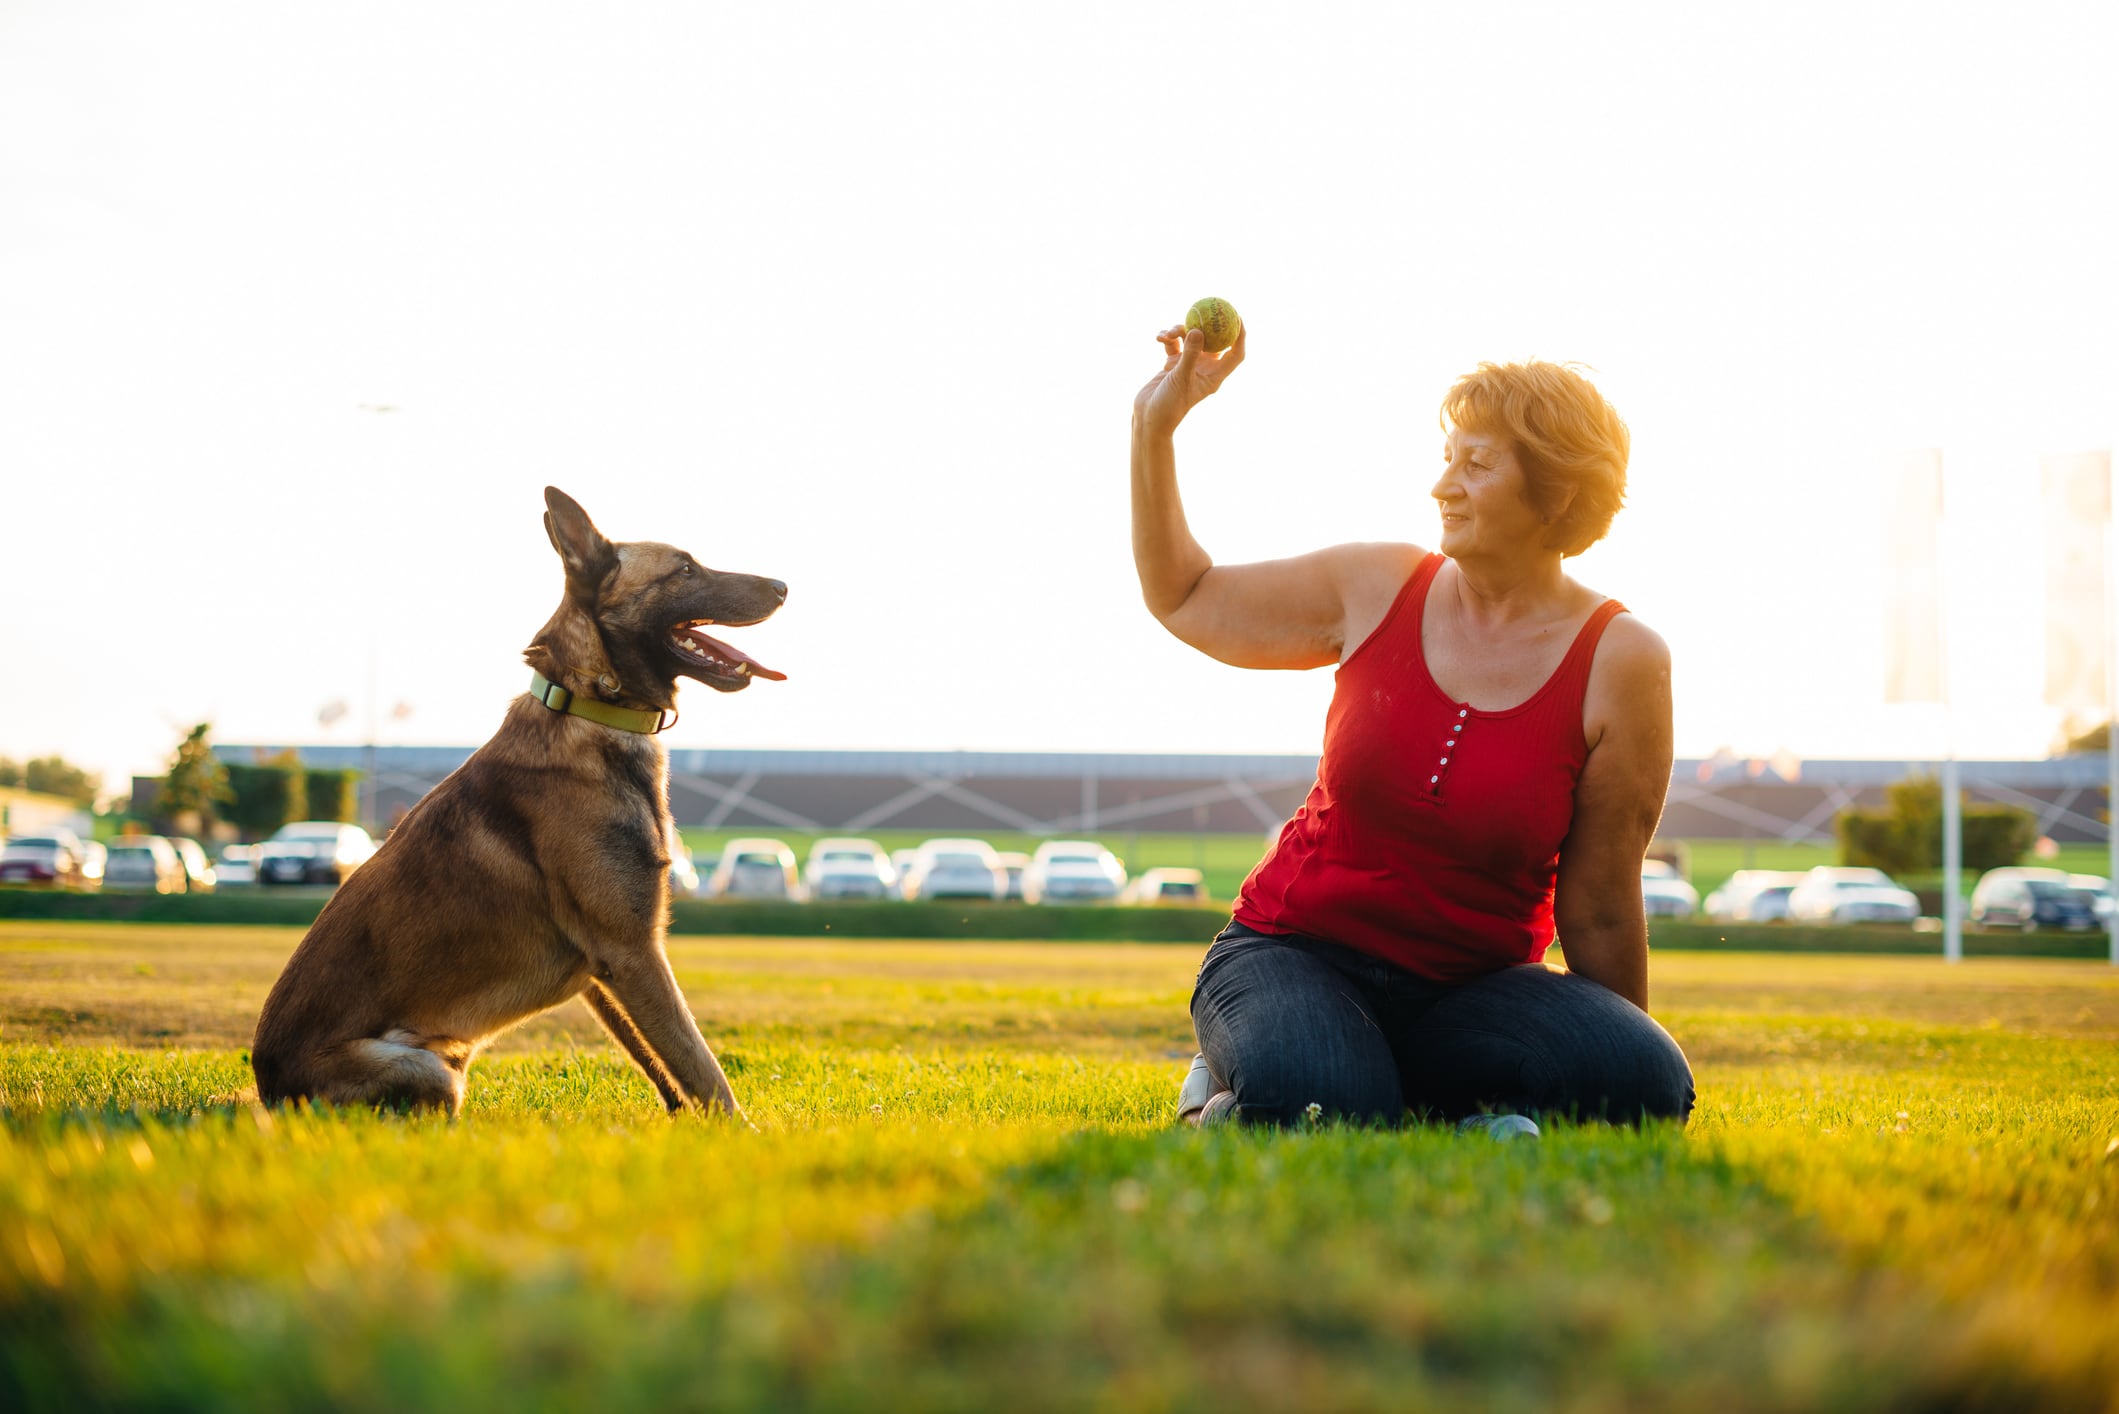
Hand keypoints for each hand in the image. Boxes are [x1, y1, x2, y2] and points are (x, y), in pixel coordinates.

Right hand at [1132, 321, 1245, 439]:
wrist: (1149, 418)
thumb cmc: (1169, 405)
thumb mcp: (1180, 378)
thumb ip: (1190, 354)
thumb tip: (1197, 330)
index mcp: (1214, 376)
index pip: (1235, 354)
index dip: (1240, 336)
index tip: (1237, 317)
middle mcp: (1204, 369)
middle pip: (1213, 341)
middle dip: (1208, 325)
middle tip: (1206, 308)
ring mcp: (1188, 366)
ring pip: (1190, 339)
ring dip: (1180, 331)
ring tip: (1169, 332)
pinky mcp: (1173, 364)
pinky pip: (1174, 344)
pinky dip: (1167, 339)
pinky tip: (1158, 337)